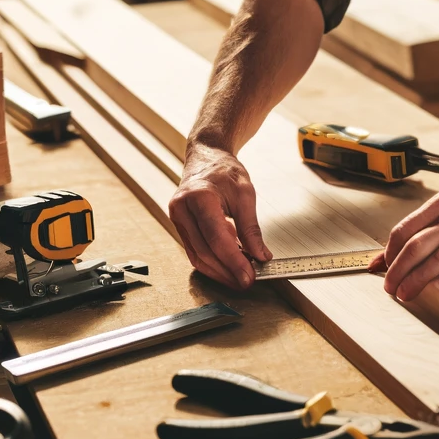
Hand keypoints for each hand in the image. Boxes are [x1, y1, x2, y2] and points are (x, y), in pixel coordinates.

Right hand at [169, 145, 271, 289]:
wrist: (206, 156)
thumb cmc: (224, 169)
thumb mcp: (245, 194)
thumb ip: (251, 227)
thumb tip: (260, 255)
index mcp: (199, 196)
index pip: (216, 238)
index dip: (233, 261)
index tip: (249, 276)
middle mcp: (182, 209)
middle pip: (205, 252)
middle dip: (227, 271)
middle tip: (247, 282)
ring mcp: (177, 218)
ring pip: (197, 257)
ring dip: (219, 271)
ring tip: (239, 277)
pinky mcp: (179, 226)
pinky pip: (194, 251)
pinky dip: (212, 262)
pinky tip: (227, 266)